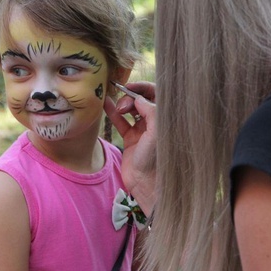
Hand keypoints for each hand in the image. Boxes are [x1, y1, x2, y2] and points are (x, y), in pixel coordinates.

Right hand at [105, 81, 156, 214]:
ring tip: (118, 108)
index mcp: (165, 120)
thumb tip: (138, 98)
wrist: (145, 184)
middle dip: (131, 97)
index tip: (129, 86)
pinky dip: (113, 112)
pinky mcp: (131, 138)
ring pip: (131, 109)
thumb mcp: (155, 133)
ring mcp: (143, 130)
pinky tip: (106, 105)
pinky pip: (121, 121)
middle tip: (124, 104)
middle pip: (142, 100)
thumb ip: (150, 112)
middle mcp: (155, 123)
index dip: (143, 87)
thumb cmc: (155, 160)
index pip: (156, 95)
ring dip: (122, 104)